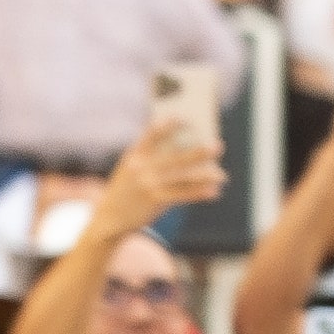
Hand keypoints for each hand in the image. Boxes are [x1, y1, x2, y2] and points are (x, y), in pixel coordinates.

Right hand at [101, 125, 226, 228]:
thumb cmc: (128, 187)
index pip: (151, 134)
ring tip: (223, 175)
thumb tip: (190, 151)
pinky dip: (198, 194)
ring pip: (181, 178)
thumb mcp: (133, 167)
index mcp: (135, 154)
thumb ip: (154, 157)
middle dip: (197, 153)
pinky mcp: (154, 200)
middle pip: (174, 158)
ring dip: (204, 176)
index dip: (168, 125)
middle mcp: (141, 167)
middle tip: (219, 145)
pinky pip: (181, 195)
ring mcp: (147, 184)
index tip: (185, 117)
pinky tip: (214, 192)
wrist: (109, 216)